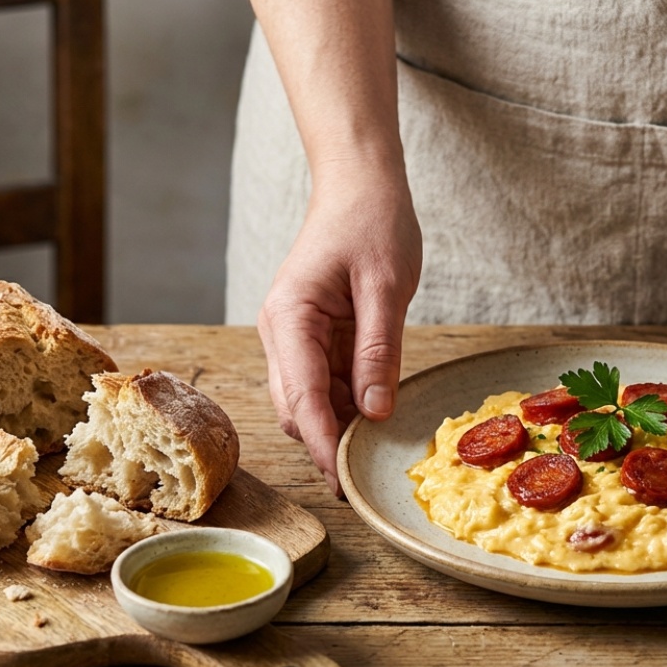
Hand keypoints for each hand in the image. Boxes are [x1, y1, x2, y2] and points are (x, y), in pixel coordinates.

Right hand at [257, 164, 420, 494]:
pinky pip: (325, 384)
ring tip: (378, 445)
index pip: (301, 398)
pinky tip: (377, 410)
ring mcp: (293, 338)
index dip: (322, 443)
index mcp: (290, 318)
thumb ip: (378, 351)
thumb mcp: (385, 286)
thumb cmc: (371, 221)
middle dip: (327, 442)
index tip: (343, 481)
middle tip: (368, 474)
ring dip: (339, 424)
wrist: (359, 185)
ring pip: (308, 401)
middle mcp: (281, 333)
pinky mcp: (312, 338)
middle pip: (295, 408)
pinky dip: (348, 402)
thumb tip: (375, 413)